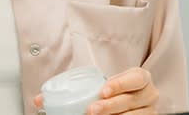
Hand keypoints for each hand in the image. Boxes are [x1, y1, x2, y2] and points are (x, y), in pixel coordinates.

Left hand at [33, 67, 158, 114]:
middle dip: (110, 107)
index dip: (120, 83)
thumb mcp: (99, 84)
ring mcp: (149, 112)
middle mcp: (149, 95)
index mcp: (140, 79)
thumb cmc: (113, 91)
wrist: (127, 101)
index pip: (135, 78)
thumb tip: (38, 99)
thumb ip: (75, 86)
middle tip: (91, 110)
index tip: (102, 90)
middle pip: (130, 101)